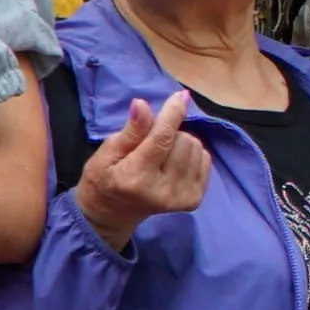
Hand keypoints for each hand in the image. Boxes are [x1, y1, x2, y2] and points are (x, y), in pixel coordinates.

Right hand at [77, 93, 214, 251]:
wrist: (112, 214)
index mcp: (136, 177)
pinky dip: (192, 155)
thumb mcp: (107, 153)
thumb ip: (130, 131)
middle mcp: (163, 191)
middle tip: (153, 142)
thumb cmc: (104, 178)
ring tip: (163, 154)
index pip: (161, 139)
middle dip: (171, 132)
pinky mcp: (194, 200)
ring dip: (182, 143)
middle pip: (184, 140)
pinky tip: (174, 163)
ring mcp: (181, 198)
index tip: (181, 95)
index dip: (173, 114)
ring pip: (197, 148)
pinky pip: (205, 160)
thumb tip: (142, 104)